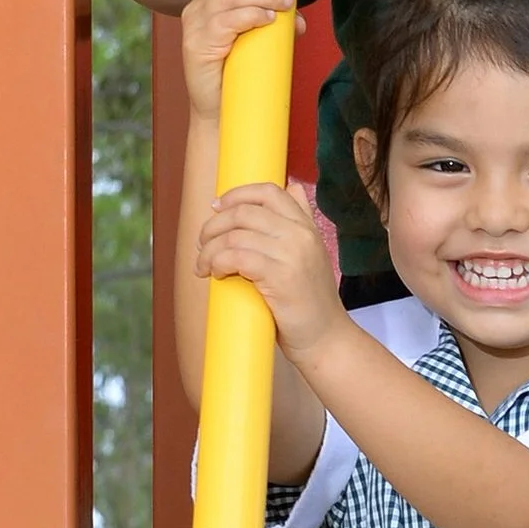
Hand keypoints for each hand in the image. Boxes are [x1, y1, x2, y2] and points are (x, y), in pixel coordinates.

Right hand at [182, 0, 293, 115]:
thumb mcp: (257, 42)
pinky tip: (268, 19)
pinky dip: (251, 15)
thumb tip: (299, 20)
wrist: (220, 114)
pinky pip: (225, 21)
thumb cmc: (238, 74)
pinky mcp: (198, 46)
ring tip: (283, 4)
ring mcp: (194, 27)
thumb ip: (274, 25)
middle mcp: (196, 8)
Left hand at [194, 180, 346, 367]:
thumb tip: (293, 188)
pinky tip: (216, 273)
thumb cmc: (312, 303)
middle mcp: (300, 235)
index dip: (237, 195)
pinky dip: (217, 262)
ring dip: (209, 249)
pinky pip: (236, 256)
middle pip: (244, 212)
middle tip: (202, 243)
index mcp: (306, 227)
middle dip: (214, 225)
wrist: (326, 339)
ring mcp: (292, 253)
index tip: (217, 207)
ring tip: (204, 265)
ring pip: (234, 235)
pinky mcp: (280, 275)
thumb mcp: (313, 254)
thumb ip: (302, 222)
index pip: (269, 192)